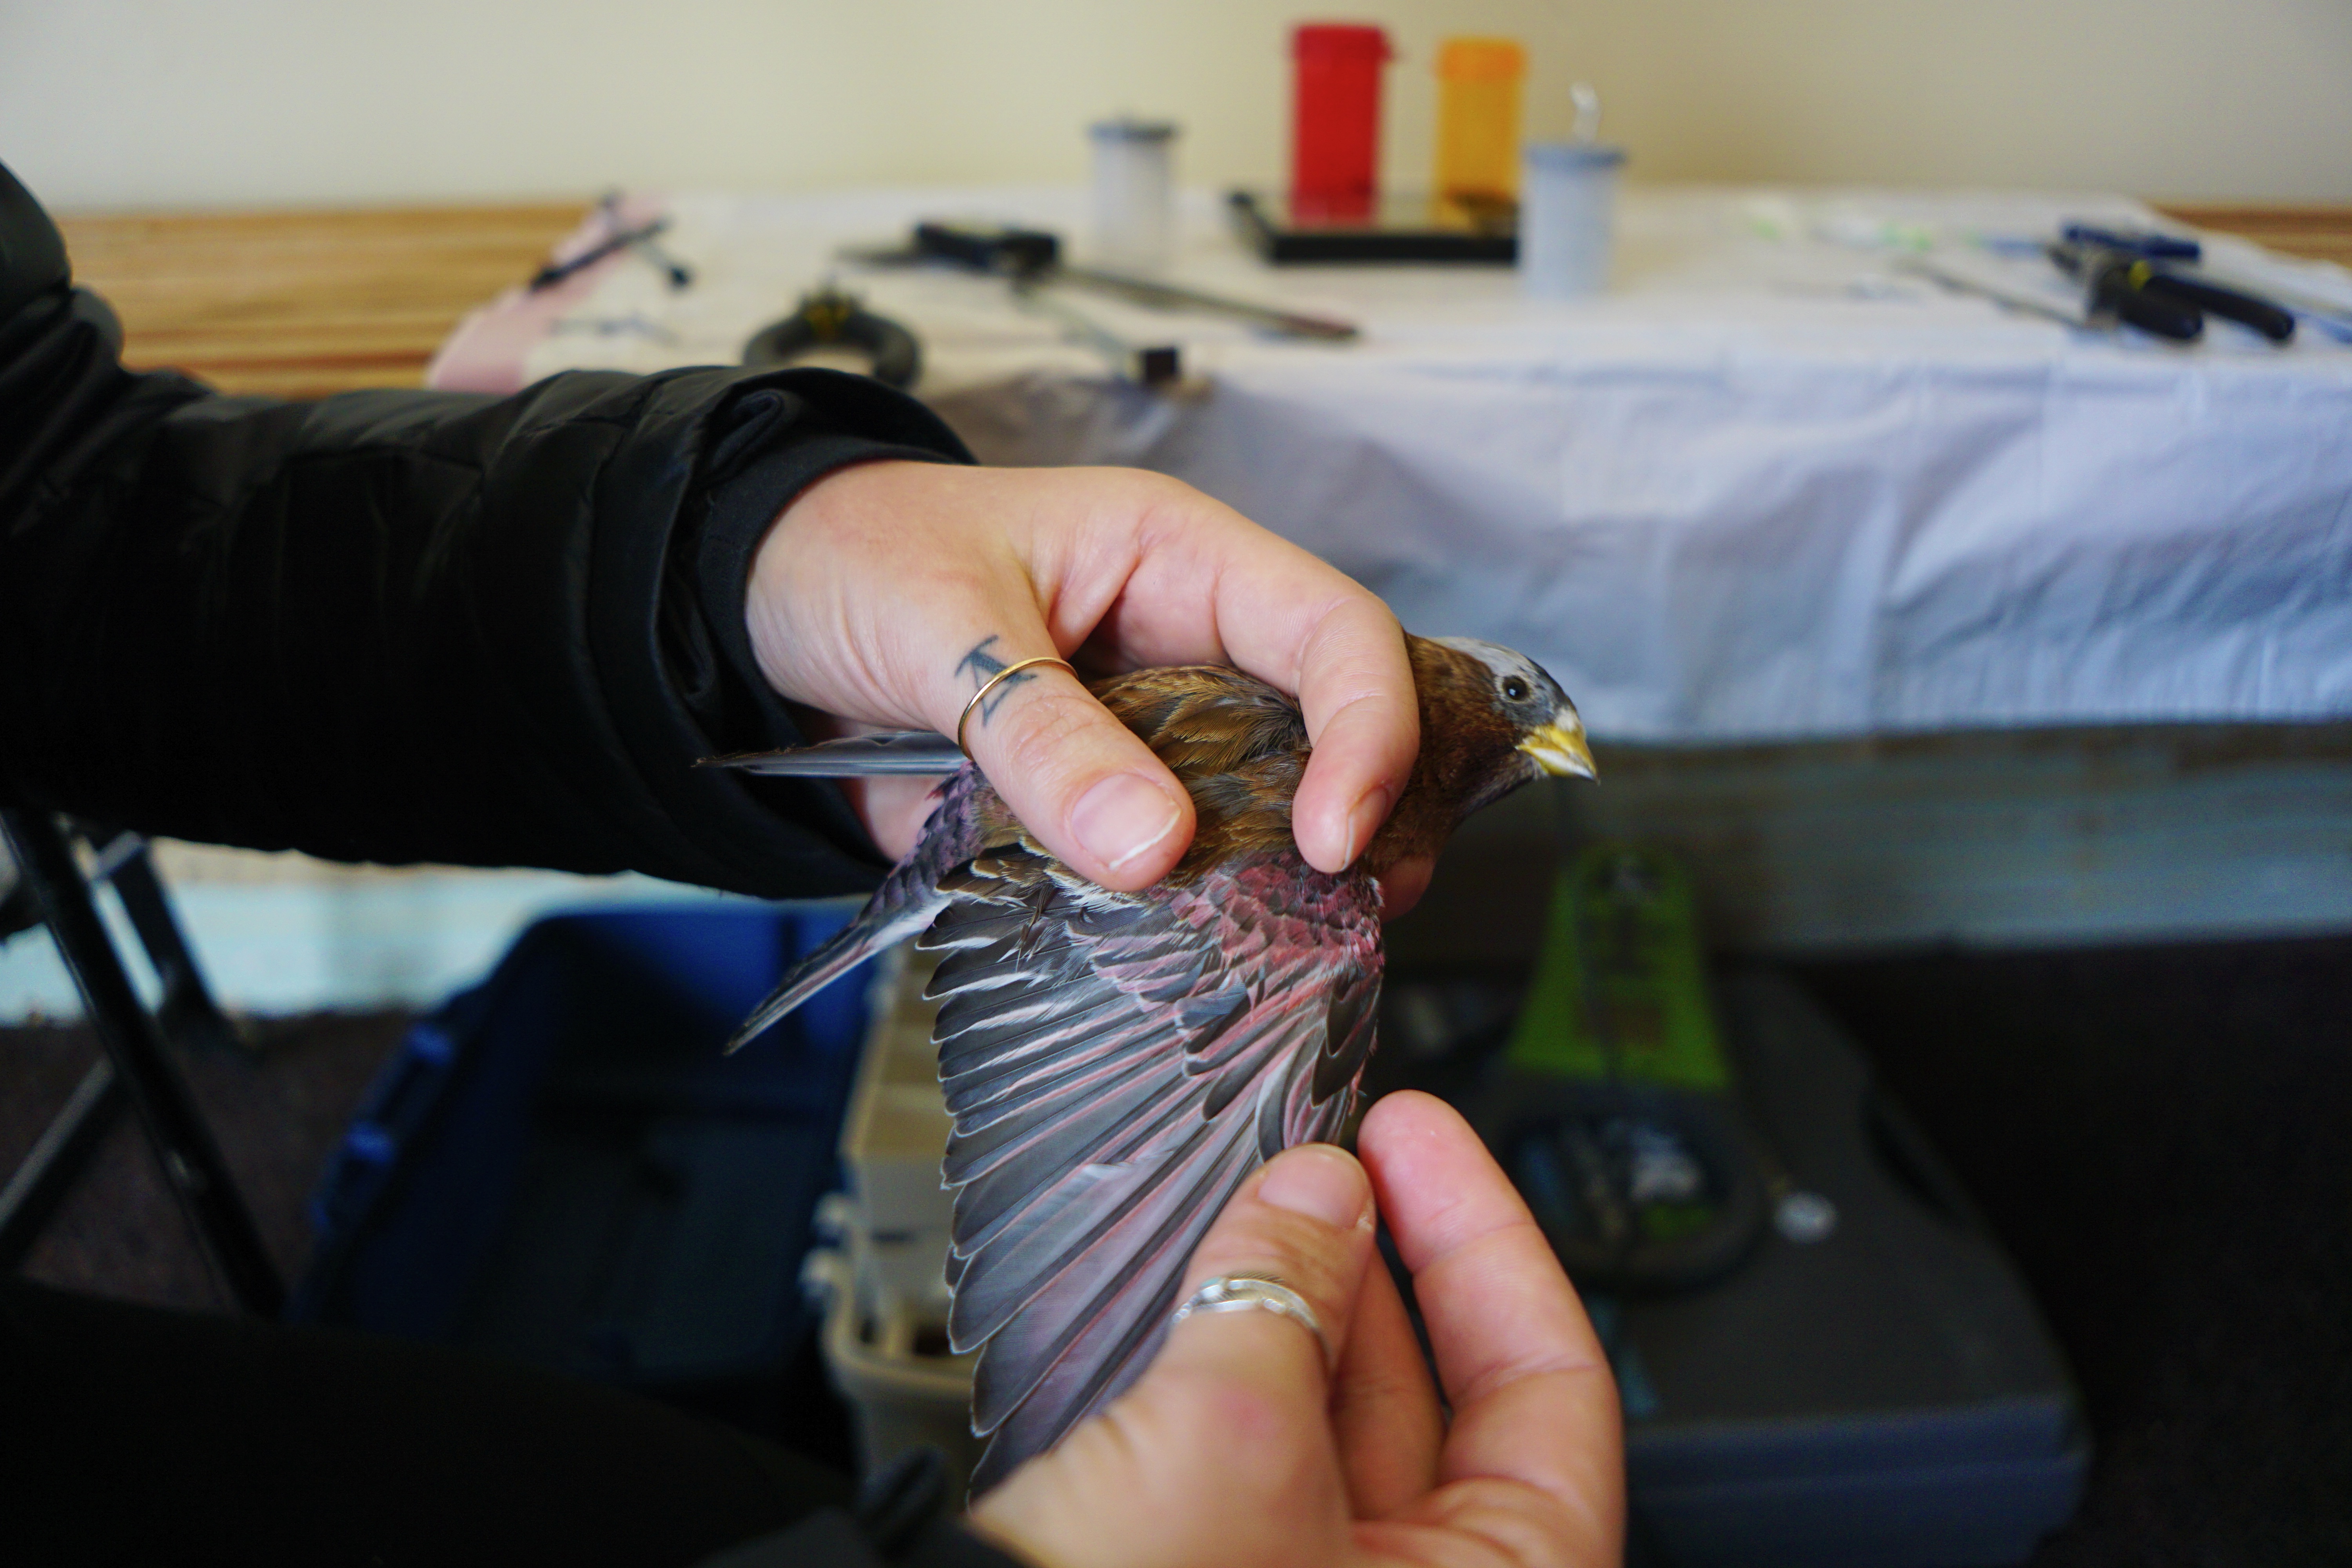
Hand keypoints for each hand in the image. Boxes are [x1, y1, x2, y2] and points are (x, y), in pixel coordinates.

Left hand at [746, 461, 1430, 902]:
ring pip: (1260, 817)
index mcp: (1181, 560)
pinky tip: (1175, 964)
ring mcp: (1151, 739)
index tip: (1335, 836)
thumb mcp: (940, 625)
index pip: (1333, 631)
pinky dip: (1176, 923)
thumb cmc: (851, 556)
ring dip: (1272, 888)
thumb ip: (1038, 733)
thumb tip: (1151, 846)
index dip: (1365, 730)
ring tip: (1278, 953)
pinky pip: (1163, 875)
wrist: (751, 612)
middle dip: (1360, 824)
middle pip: (1330, 733)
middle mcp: (1190, 650)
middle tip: (1352, 914)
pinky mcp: (1097, 813)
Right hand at [967, 1092, 1624, 1567]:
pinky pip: (1261, 1454)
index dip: (1489, 1242)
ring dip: (1302, 1302)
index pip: (1552, 1389)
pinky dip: (1242, 1361)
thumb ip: (1286, 1297)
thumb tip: (1320, 1195)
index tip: (1424, 1144)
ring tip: (1265, 1200)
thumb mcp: (1228, 1444)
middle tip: (1336, 1156)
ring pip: (1338, 1423)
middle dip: (1381, 1262)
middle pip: (1440, 1399)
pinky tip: (1211, 1285)